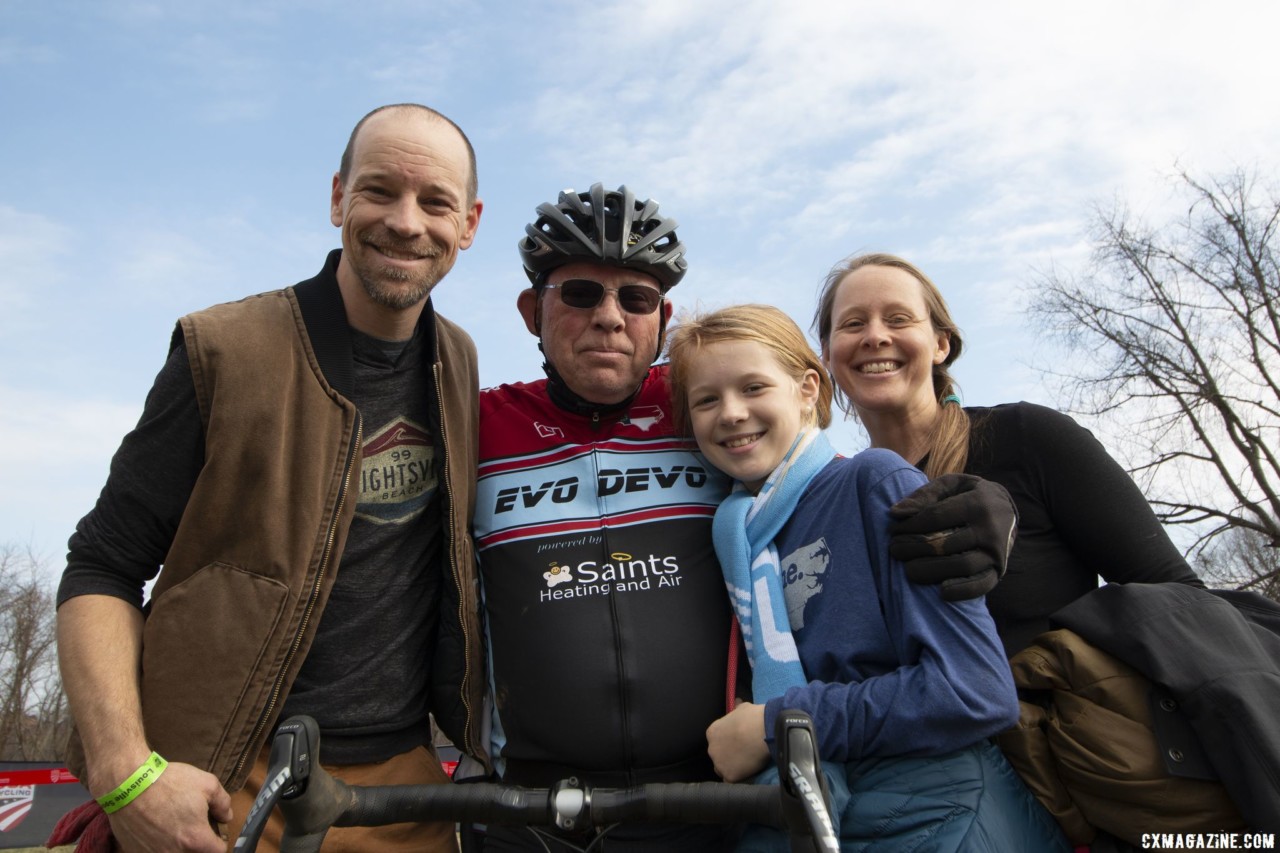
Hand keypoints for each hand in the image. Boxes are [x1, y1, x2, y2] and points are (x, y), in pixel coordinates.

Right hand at [105, 761, 231, 852]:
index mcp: (195, 838)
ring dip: (179, 845)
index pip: (218, 851)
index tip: (215, 832)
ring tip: (176, 827)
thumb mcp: (207, 783)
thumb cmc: (168, 782)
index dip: (220, 840)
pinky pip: (154, 852)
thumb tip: (226, 816)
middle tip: (195, 827)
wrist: (129, 783)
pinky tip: (158, 829)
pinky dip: (159, 845)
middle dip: (199, 844)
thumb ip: (223, 803)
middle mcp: (175, 852)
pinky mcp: (136, 852)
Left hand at [706, 701, 769, 781]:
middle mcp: (712, 749)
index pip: (717, 741)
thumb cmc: (753, 717)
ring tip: (747, 765)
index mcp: (712, 732)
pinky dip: (740, 779)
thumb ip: (737, 709)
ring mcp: (720, 764)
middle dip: (728, 756)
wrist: (763, 731)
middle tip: (744, 754)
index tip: (738, 743)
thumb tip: (737, 702)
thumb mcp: (743, 708)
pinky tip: (749, 774)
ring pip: (723, 770)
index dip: (728, 743)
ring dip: (732, 769)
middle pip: (718, 756)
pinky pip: (733, 781)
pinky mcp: (730, 776)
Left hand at [888, 474, 1016, 600]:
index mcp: (977, 503)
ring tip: (908, 570)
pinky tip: (941, 592)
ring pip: (962, 566)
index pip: (936, 517)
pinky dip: (963, 591)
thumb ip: (924, 494)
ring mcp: (997, 552)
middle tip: (894, 550)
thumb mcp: (951, 484)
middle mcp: (990, 528)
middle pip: (945, 544)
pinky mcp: (1000, 570)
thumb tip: (895, 513)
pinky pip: (982, 585)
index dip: (910, 526)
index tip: (893, 530)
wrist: (1007, 509)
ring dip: (930, 570)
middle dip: (913, 548)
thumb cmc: (969, 495)